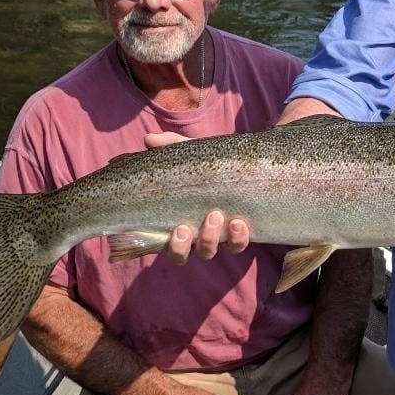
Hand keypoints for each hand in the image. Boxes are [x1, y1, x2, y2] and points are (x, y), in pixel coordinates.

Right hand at [144, 131, 251, 261]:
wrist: (245, 163)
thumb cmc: (208, 163)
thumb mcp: (189, 153)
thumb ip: (170, 145)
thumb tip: (149, 140)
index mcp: (175, 221)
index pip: (163, 243)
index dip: (164, 244)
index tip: (169, 230)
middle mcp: (193, 236)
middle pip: (182, 254)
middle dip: (181, 246)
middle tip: (184, 227)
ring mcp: (216, 237)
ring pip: (207, 251)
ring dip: (208, 239)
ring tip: (214, 216)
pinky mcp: (239, 235)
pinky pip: (237, 246)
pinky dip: (237, 239)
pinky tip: (239, 223)